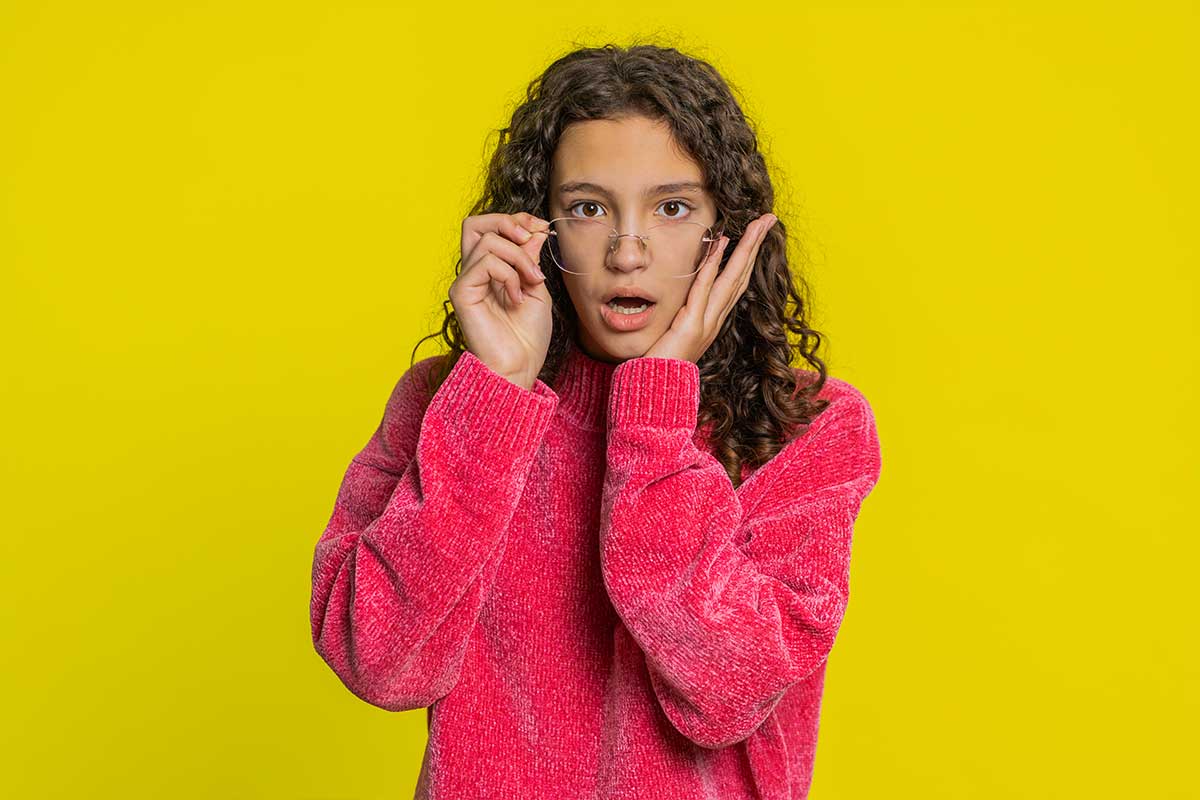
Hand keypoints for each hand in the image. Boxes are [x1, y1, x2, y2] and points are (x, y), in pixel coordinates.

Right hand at [450, 212, 552, 388]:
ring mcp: (466, 281)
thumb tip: (533, 231)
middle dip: (508, 222)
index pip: (492, 227)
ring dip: (519, 257)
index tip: (543, 230)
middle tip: (531, 239)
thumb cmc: (527, 337)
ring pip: (487, 241)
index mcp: (490, 269)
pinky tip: (516, 298)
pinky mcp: (462, 293)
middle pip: (475, 223)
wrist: (520, 367)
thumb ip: (530, 258)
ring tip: (532, 282)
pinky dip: (508, 275)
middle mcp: (474, 272)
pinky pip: (485, 263)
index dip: (518, 220)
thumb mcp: (536, 288)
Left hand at [643, 212, 778, 362]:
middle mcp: (715, 320)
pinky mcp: (691, 327)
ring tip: (756, 224)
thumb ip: (683, 313)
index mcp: (713, 320)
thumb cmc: (661, 364)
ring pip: (730, 279)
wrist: (655, 390)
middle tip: (769, 218)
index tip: (757, 232)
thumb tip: (684, 295)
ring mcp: (706, 323)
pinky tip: (721, 243)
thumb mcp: (675, 333)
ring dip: (745, 249)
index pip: (735, 281)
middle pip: (741, 275)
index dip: (748, 256)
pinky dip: (712, 266)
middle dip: (755, 245)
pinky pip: (703, 290)